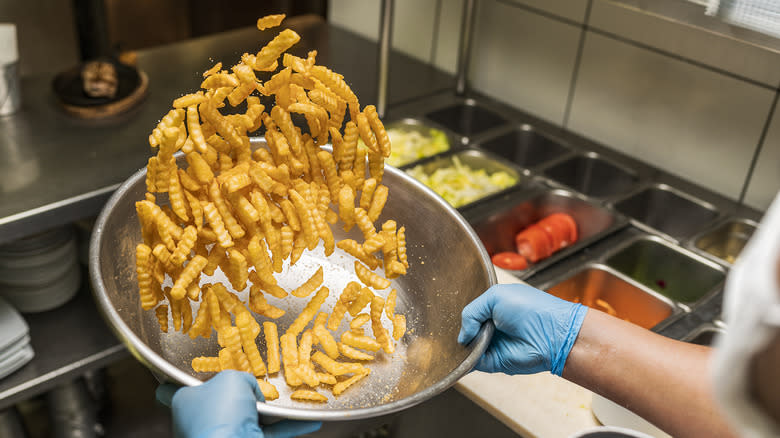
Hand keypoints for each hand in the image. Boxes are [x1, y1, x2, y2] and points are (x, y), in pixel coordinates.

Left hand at [156, 370, 321, 437]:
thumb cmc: (221, 413)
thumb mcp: (233, 379)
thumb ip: (242, 379)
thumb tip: (252, 393)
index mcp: (185, 400)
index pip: (172, 388)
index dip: (180, 378)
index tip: (188, 371)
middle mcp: (200, 419)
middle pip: (221, 400)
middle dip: (242, 392)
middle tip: (258, 383)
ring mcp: (221, 435)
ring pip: (248, 417)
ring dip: (270, 410)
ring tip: (290, 400)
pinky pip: (268, 433)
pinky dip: (288, 426)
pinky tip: (308, 422)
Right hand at [458, 283, 586, 375]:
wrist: (552, 334)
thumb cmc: (531, 309)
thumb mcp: (495, 296)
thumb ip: (471, 312)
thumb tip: (462, 335)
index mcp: (493, 308)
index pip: (469, 313)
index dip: (460, 315)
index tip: (449, 315)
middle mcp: (491, 326)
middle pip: (465, 330)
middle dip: (458, 330)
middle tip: (452, 328)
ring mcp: (491, 344)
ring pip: (465, 347)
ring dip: (462, 345)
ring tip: (466, 338)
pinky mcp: (492, 361)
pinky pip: (472, 361)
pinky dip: (466, 358)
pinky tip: (466, 350)